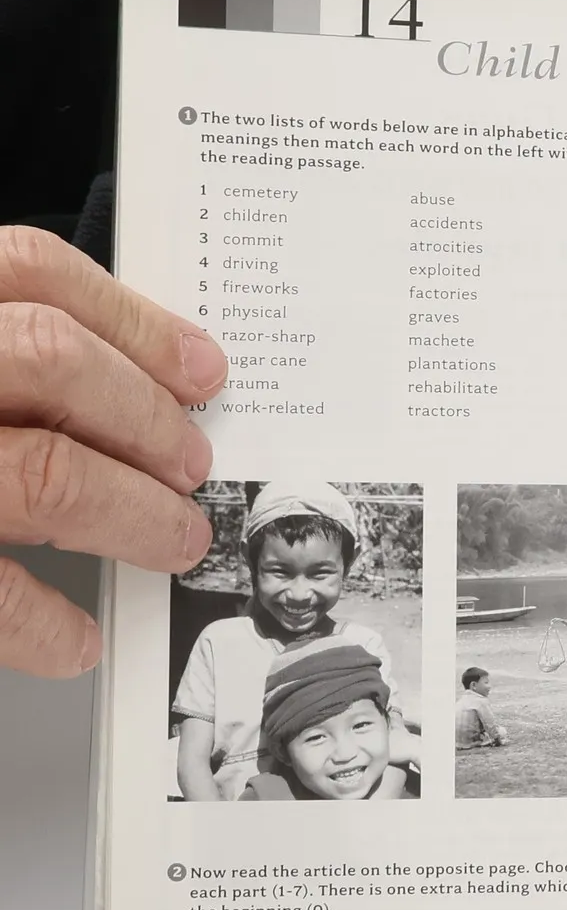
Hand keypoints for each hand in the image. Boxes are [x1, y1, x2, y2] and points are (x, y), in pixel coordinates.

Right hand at [1, 228, 224, 675]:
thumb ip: (7, 364)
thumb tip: (132, 387)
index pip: (27, 271)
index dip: (130, 321)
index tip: (204, 367)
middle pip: (47, 359)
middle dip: (144, 415)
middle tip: (193, 463)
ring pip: (43, 473)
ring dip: (131, 513)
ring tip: (174, 537)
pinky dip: (43, 624)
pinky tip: (73, 637)